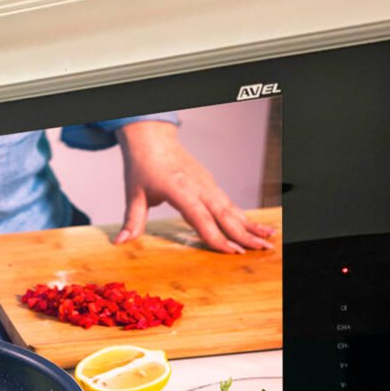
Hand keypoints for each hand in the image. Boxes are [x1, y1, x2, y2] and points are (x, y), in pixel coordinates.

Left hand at [114, 121, 275, 253]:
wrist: (152, 139)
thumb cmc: (142, 167)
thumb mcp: (133, 194)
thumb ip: (132, 220)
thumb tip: (120, 242)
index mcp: (178, 189)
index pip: (199, 216)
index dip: (214, 235)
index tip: (229, 251)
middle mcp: (197, 186)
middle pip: (224, 213)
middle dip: (243, 233)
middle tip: (261, 249)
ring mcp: (207, 184)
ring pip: (232, 208)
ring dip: (251, 224)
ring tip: (269, 239)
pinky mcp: (210, 184)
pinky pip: (230, 203)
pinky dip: (245, 216)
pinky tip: (257, 227)